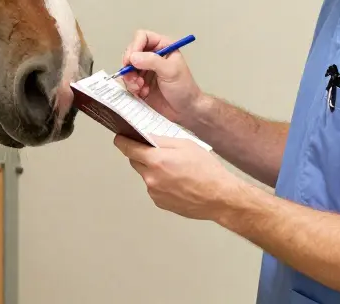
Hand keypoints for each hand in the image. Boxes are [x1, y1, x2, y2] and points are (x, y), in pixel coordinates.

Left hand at [113, 134, 241, 219]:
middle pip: (135, 162)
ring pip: (146, 176)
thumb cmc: (207, 171)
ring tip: (176, 170)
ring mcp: (154, 192)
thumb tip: (147, 136)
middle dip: (142, 155)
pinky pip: (154, 188)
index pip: (128, 148)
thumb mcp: (186, 144)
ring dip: (153, 170)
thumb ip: (162, 139)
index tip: (119, 138)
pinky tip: (178, 182)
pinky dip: (160, 183)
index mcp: (156, 160)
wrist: (219, 197)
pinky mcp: (160, 203)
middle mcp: (151, 178)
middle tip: (159, 152)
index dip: (122, 141)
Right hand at [119, 29, 204, 126]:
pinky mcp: (139, 83)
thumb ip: (152, 61)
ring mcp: (144, 70)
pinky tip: (143, 93)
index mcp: (162, 47)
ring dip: (130, 78)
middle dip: (130, 64)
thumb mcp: (171, 71)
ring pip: (127, 68)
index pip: (142, 37)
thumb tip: (133, 57)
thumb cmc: (184, 88)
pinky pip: (128, 82)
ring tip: (140, 86)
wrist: (185, 110)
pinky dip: (132, 87)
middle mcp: (151, 56)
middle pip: (131, 52)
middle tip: (134, 76)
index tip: (132, 59)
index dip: (135, 46)